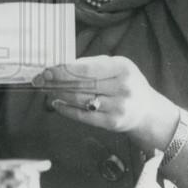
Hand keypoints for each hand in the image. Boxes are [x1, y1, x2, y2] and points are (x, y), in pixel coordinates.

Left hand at [32, 55, 176, 142]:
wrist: (147, 111)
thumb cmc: (126, 83)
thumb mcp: (117, 66)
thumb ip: (92, 64)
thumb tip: (62, 65)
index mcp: (122, 68)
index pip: (87, 68)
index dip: (64, 69)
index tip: (48, 69)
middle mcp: (122, 88)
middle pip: (81, 85)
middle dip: (56, 82)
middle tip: (40, 80)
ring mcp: (118, 107)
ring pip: (80, 100)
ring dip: (59, 95)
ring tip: (47, 90)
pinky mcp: (112, 123)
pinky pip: (83, 116)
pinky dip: (66, 110)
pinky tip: (57, 104)